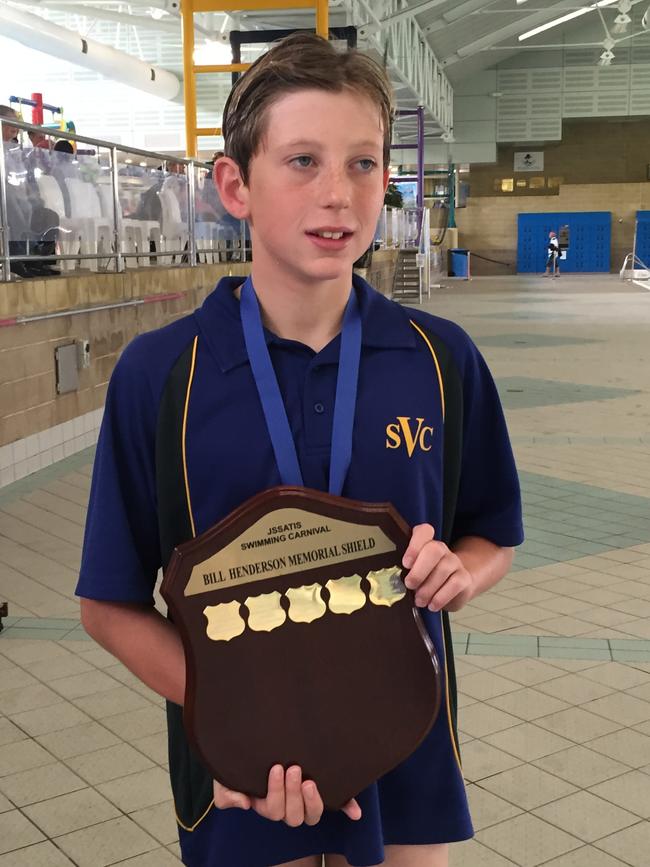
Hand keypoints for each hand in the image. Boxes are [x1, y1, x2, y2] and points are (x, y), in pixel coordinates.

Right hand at [213, 764, 361, 826]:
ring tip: (309, 781)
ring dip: (313, 801)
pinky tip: (355, 811)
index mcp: (266, 802)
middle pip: (294, 816)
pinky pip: (335, 802)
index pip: (273, 810)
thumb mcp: (225, 776)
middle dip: (293, 794)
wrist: (253, 739)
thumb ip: (227, 793)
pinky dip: (345, 807)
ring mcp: (304, 797)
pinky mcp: (320, 787)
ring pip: (312, 815)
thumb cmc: (241, 759)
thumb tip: (244, 804)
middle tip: (294, 768)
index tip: (276, 768)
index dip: (275, 793)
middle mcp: (287, 804)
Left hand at [402, 524, 473, 612]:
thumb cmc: (425, 580)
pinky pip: (454, 585)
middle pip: (434, 550)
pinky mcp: (464, 578)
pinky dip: (441, 597)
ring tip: (419, 601)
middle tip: (409, 585)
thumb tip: (393, 585)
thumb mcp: (413, 574)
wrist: (454, 588)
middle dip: (419, 570)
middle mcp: (441, 549)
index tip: (405, 563)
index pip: (424, 531)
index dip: (414, 545)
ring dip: (428, 588)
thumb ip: (405, 573)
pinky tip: (432, 605)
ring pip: (443, 570)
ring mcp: (454, 562)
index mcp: (426, 543)